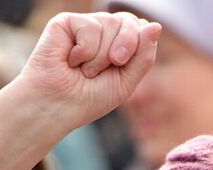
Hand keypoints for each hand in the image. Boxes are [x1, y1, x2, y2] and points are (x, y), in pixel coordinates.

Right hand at [14, 11, 160, 131]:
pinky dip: (85, 52)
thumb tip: (155, 25)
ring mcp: (84, 24)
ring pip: (110, 23)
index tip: (121, 66)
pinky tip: (70, 60)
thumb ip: (144, 55)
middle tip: (105, 69)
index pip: (142, 27)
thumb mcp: (126, 81)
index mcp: (119, 42)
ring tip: (83, 70)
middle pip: (129, 21)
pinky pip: (91, 27)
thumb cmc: (89, 98)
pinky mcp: (65, 22)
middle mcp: (102, 29)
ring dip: (100, 57)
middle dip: (124, 49)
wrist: (57, 106)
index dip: (138, 47)